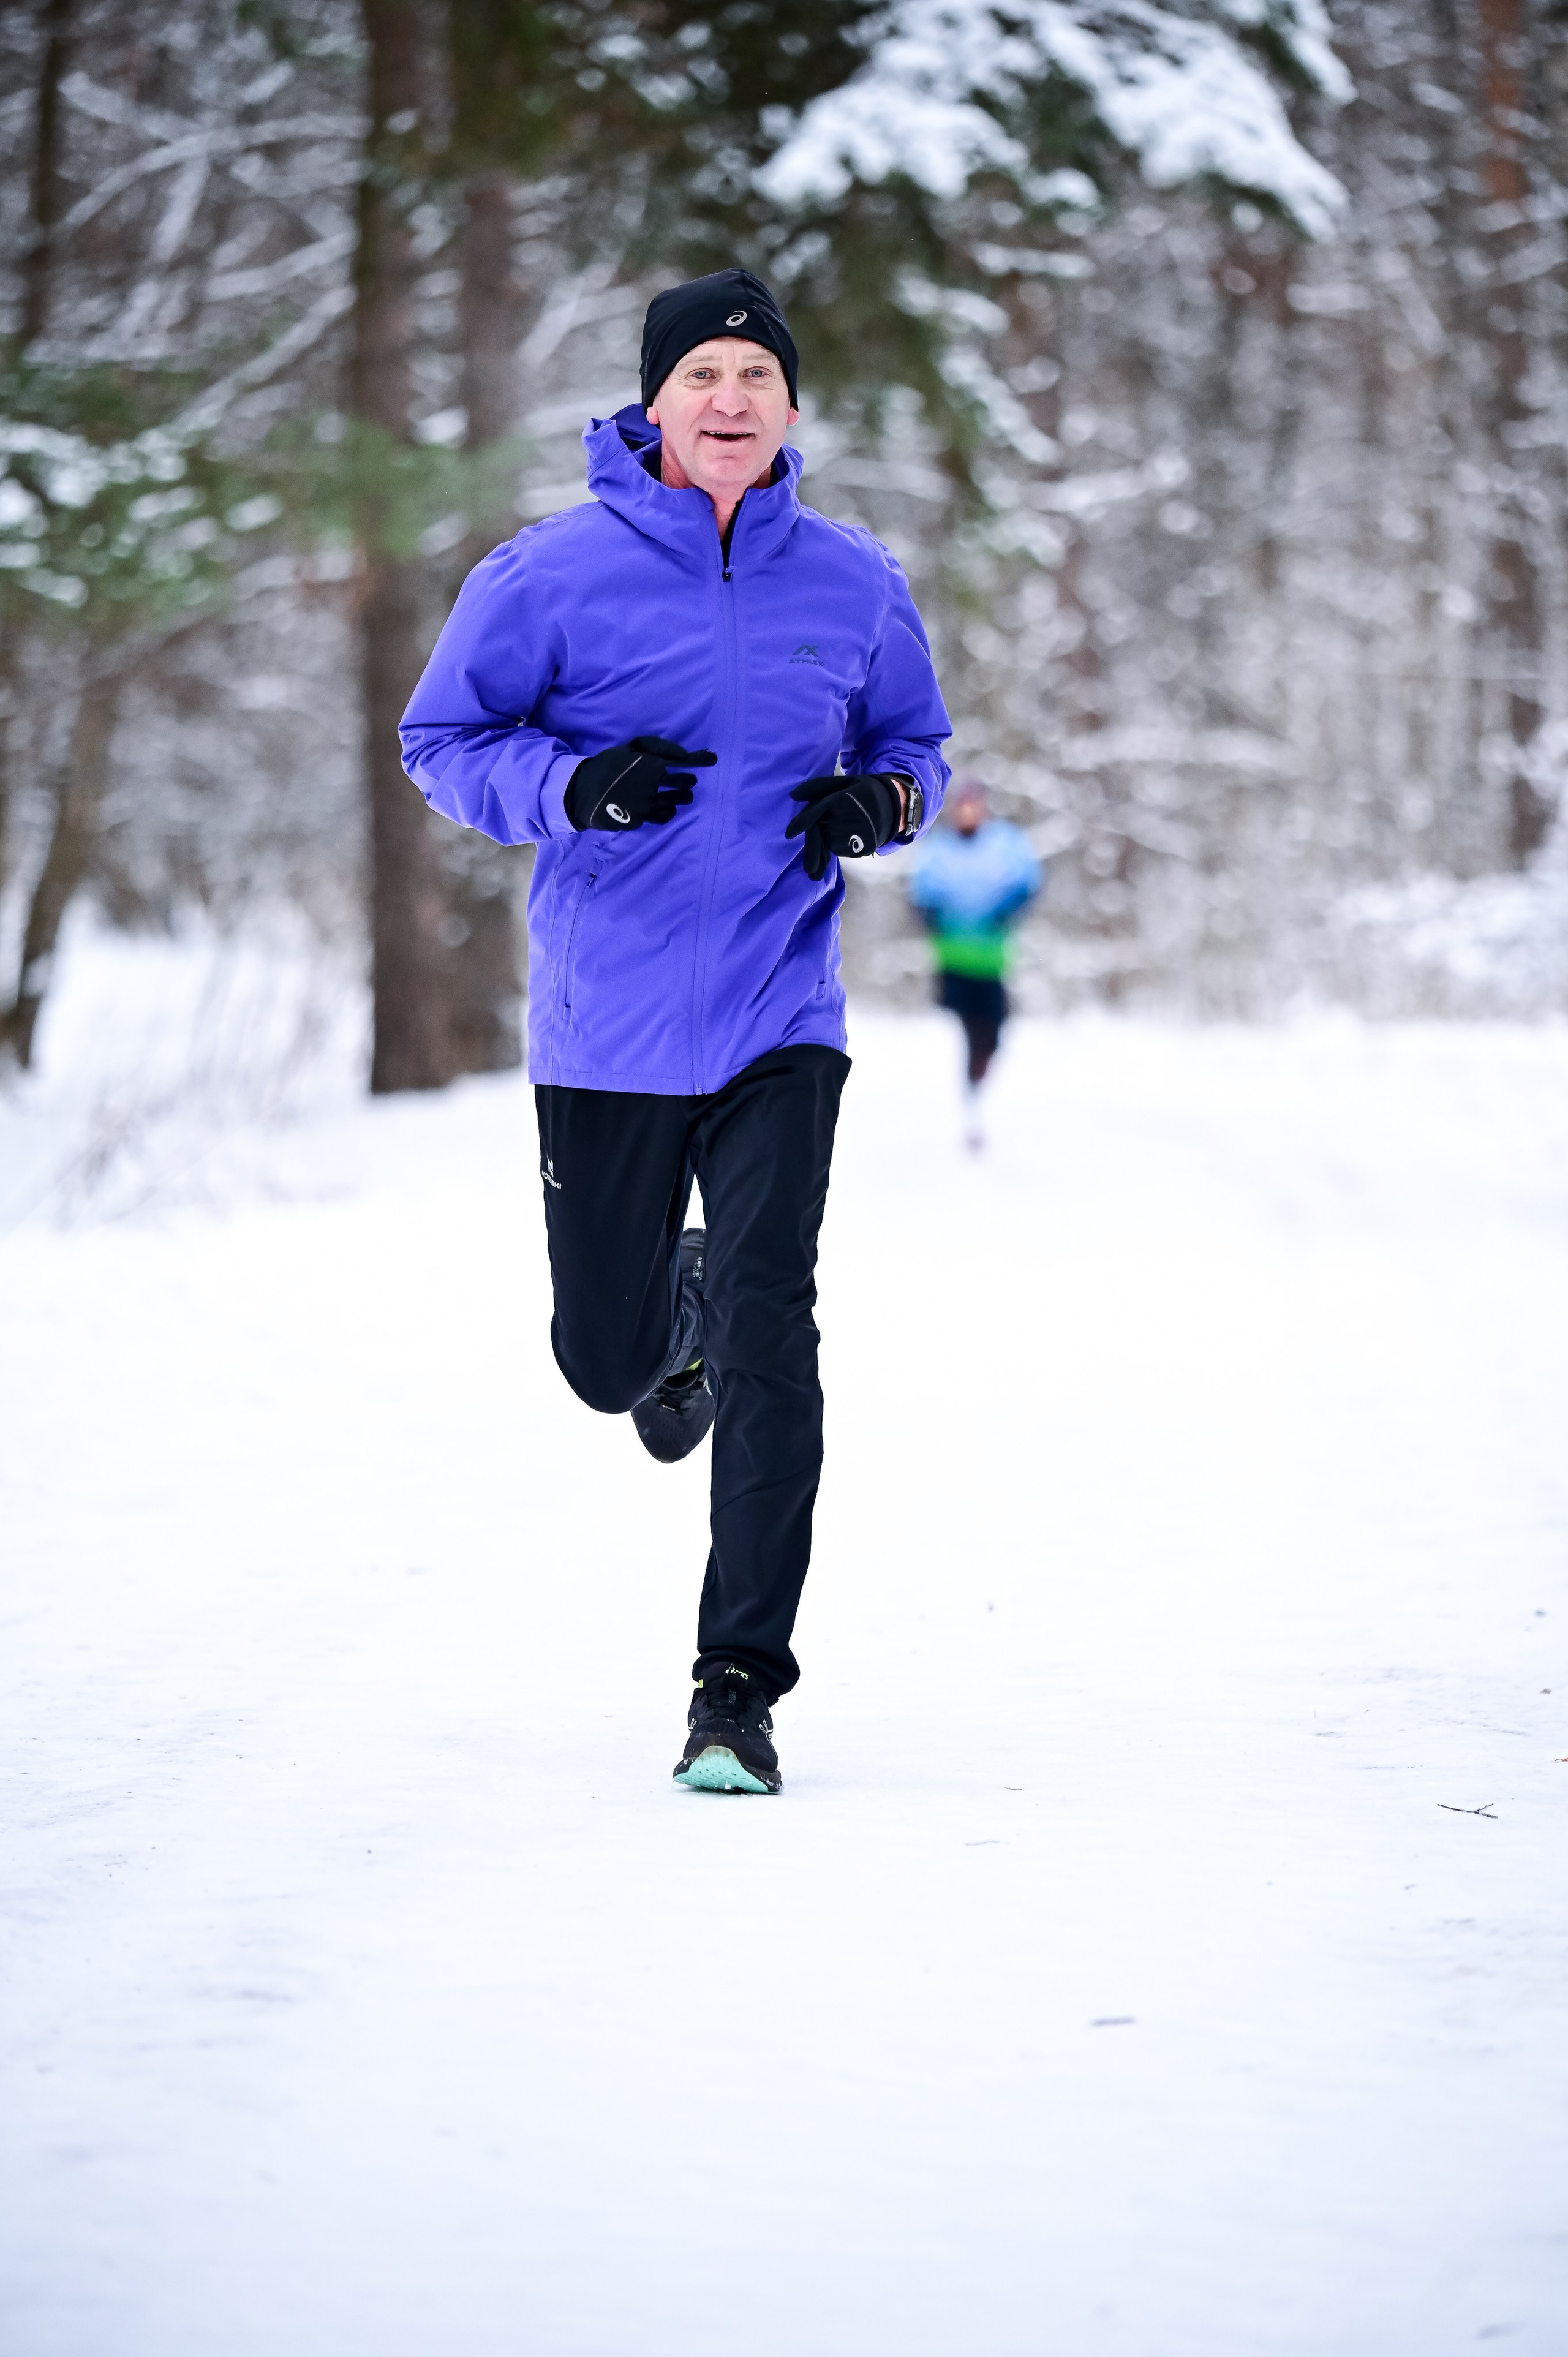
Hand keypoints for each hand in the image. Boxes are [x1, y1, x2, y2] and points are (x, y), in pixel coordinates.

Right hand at [567, 736, 716, 831]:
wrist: (584, 790)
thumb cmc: (609, 764)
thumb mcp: (631, 748)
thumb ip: (659, 747)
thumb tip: (684, 754)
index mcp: (650, 765)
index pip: (683, 762)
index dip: (700, 759)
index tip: (712, 759)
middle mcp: (651, 786)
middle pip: (682, 784)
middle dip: (687, 782)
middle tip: (689, 781)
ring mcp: (646, 805)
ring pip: (674, 802)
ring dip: (681, 798)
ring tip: (683, 795)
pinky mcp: (640, 820)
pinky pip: (663, 816)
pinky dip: (668, 812)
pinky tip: (667, 807)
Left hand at [784, 773, 902, 881]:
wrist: (892, 808)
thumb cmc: (863, 792)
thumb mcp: (843, 783)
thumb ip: (818, 786)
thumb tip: (793, 795)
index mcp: (839, 801)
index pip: (815, 813)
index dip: (800, 823)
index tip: (788, 834)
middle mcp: (843, 820)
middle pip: (819, 835)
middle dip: (812, 851)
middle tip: (808, 870)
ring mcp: (851, 835)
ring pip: (828, 843)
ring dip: (823, 846)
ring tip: (831, 847)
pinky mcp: (857, 848)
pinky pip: (838, 849)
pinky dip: (834, 848)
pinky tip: (840, 843)